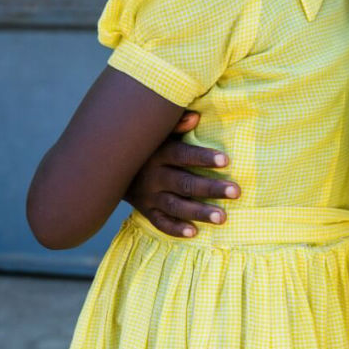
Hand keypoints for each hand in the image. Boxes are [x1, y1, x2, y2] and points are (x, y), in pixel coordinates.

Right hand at [124, 111, 239, 237]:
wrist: (112, 168)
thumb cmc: (149, 146)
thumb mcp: (159, 133)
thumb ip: (177, 125)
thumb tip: (196, 116)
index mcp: (159, 153)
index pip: (183, 155)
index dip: (203, 157)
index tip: (227, 160)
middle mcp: (154, 176)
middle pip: (184, 183)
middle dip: (210, 188)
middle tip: (236, 192)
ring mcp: (149, 196)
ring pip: (175, 206)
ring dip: (198, 212)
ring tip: (222, 218)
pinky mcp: (146, 211)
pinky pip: (160, 222)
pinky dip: (175, 228)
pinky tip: (194, 232)